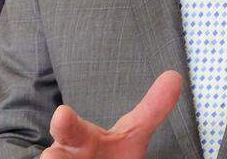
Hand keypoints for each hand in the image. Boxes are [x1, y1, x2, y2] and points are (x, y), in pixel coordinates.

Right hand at [40, 71, 182, 158]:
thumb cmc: (110, 154)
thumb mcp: (133, 133)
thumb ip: (152, 109)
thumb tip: (174, 76)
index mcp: (79, 140)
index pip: (70, 129)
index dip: (65, 123)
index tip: (62, 114)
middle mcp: (65, 156)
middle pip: (54, 157)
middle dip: (52, 157)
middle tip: (51, 157)